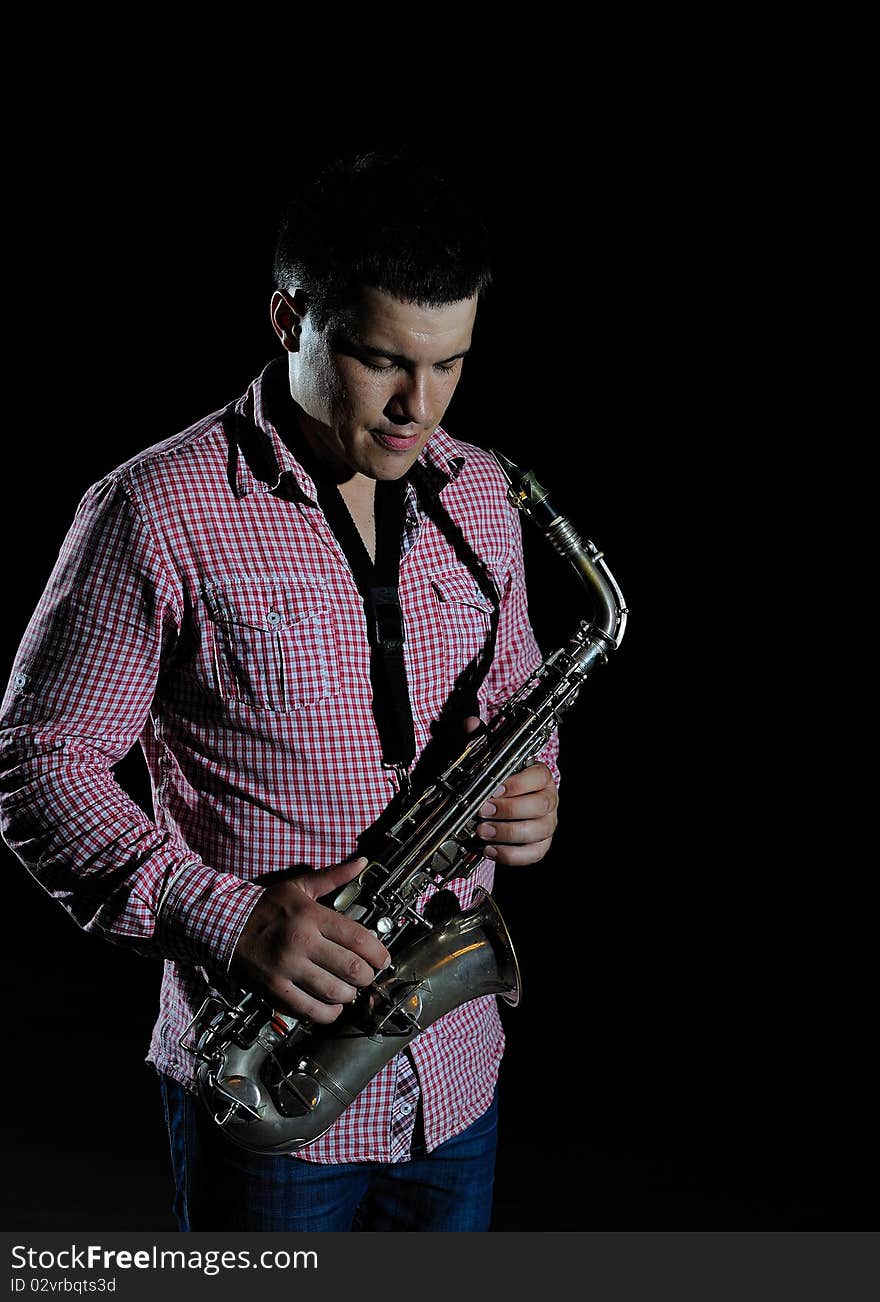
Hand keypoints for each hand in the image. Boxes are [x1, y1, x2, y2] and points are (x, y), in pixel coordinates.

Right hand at [230, 856, 390, 1023]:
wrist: (224, 925)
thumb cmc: (266, 906)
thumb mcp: (299, 886)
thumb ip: (333, 876)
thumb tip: (361, 863)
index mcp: (311, 916)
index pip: (359, 939)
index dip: (379, 954)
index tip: (383, 959)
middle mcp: (301, 942)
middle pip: (352, 969)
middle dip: (367, 976)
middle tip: (367, 975)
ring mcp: (287, 968)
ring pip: (335, 992)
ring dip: (350, 995)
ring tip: (350, 990)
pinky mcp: (275, 989)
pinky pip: (310, 1010)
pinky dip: (327, 1013)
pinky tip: (332, 1006)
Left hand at [464, 716, 558, 865]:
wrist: (499, 805)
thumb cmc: (496, 781)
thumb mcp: (484, 758)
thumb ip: (478, 740)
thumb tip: (471, 724)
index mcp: (540, 776)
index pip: (539, 777)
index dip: (517, 784)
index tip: (493, 788)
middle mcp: (549, 800)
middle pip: (541, 806)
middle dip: (510, 810)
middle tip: (483, 811)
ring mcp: (547, 824)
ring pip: (538, 831)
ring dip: (508, 834)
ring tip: (482, 832)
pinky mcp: (541, 845)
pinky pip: (533, 854)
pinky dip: (511, 855)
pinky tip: (490, 850)